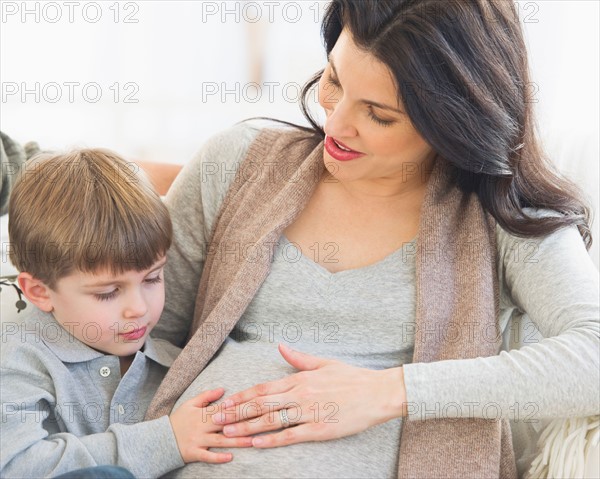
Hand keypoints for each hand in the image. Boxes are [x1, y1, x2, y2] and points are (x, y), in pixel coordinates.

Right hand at [169, 388, 252, 462]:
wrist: (160, 438)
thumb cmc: (178, 420)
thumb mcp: (190, 404)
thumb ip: (207, 396)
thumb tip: (223, 389)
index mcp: (203, 413)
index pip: (224, 409)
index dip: (239, 407)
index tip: (255, 406)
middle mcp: (202, 426)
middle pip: (225, 424)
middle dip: (242, 423)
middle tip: (260, 423)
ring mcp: (198, 440)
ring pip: (220, 441)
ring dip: (236, 441)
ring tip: (251, 441)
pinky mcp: (194, 453)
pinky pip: (207, 456)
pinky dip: (218, 457)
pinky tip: (230, 457)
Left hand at [212, 344, 407, 447]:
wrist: (378, 393)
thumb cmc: (352, 378)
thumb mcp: (324, 363)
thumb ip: (299, 359)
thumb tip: (280, 347)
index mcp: (300, 379)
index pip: (264, 389)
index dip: (242, 396)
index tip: (224, 401)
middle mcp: (300, 395)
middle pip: (261, 405)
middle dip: (236, 412)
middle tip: (215, 419)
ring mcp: (309, 413)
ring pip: (271, 421)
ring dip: (247, 427)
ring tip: (228, 433)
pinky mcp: (319, 429)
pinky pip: (290, 436)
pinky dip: (271, 440)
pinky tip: (256, 443)